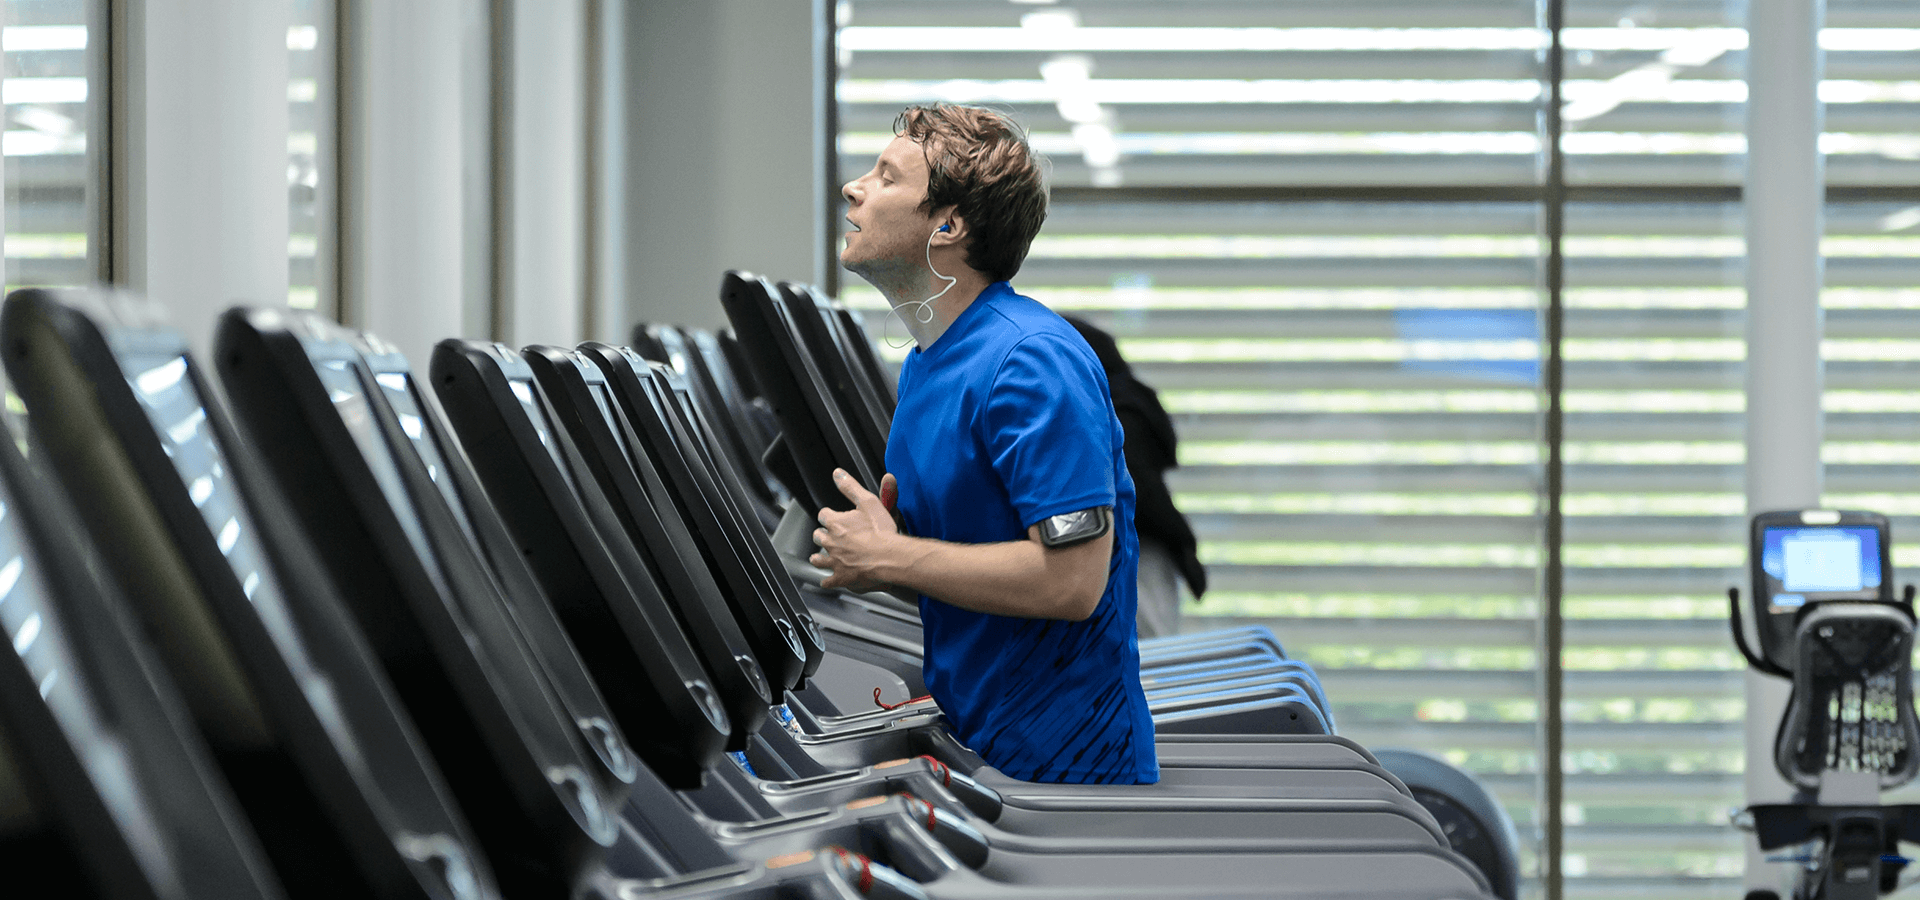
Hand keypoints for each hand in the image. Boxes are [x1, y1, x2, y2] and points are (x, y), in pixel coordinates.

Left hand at [811, 469, 901, 591]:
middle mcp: (831, 542)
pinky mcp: (840, 577)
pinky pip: (827, 580)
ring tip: (821, 557)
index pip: (823, 515)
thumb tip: (837, 473)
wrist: (890, 557)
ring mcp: (834, 561)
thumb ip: (850, 487)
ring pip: (818, 559)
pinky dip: (827, 580)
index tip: (833, 517)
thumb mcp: (868, 502)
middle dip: (823, 535)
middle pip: (818, 537)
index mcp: (835, 523)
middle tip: (830, 536)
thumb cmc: (881, 531)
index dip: (829, 516)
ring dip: (819, 557)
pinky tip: (827, 579)